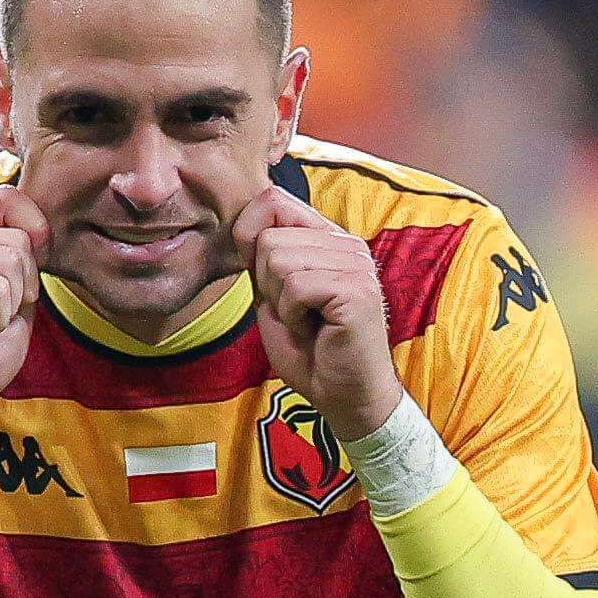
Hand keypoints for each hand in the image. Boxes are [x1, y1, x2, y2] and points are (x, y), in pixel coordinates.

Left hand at [232, 187, 402, 443]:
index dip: (251, 236)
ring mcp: (355, 264)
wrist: (345, 397)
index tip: (265, 281)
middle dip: (266, 284)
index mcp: (328, 240)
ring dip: (281, 303)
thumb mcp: (274, 298)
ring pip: (279, 259)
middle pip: (270, 236)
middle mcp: (347, 244)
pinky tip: (314, 331)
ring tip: (306, 323)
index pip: (274, 199)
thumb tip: (241, 224)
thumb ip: (262, 260)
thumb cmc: (311, 353)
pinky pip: (296, 286)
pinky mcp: (357, 289)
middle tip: (295, 314)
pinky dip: (293, 317)